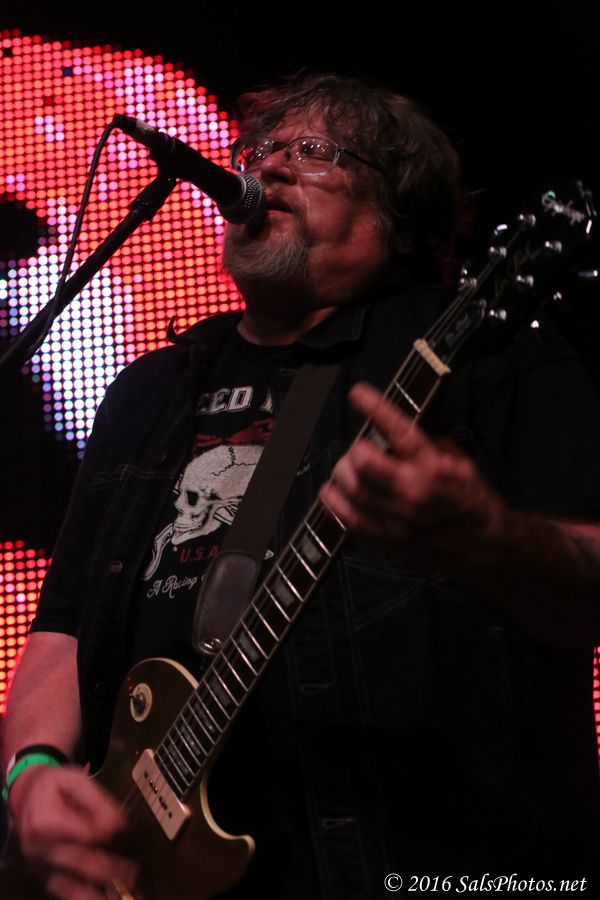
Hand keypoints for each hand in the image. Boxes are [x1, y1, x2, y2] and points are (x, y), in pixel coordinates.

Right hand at [9, 763, 137, 898]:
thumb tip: (119, 824)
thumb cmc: (54, 785)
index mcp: (45, 821)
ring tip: (118, 893)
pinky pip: (59, 889)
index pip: (82, 833)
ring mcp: (37, 864)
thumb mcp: (75, 780)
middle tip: (132, 873)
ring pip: (68, 883)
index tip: (123, 830)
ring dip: (94, 891)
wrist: (26, 795)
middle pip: (78, 860)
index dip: (104, 833)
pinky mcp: (40, 873)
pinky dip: (77, 896)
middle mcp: (38, 847)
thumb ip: (97, 801)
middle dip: (108, 868)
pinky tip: (96, 897)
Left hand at [320, 382, 505, 570]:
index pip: (400, 431)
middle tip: (359, 448)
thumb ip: (431, 438)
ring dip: (343, 473)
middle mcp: (412, 493)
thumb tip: (408, 413)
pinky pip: (348, 519)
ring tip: (348, 468)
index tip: (357, 393)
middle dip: (356, 449)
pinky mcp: (385, 541)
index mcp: (435, 468)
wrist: (485, 550)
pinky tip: (334, 491)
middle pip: (364, 463)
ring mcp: (396, 520)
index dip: (375, 408)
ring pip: (351, 490)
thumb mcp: (461, 461)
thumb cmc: (473, 502)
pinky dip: (335, 502)